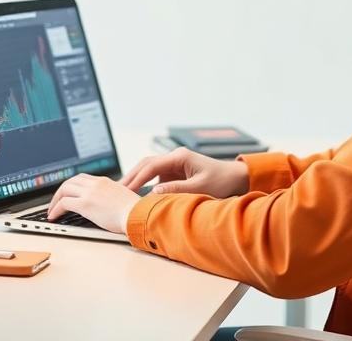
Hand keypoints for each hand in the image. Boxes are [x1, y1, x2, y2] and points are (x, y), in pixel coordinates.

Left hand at [46, 174, 140, 233]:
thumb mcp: (121, 198)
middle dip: (60, 191)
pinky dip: (56, 209)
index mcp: (104, 182)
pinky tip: (54, 216)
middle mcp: (96, 183)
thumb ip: (111, 197)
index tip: (67, 194)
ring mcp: (90, 192)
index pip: (82, 178)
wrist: (137, 214)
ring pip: (64, 189)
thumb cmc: (134, 211)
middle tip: (55, 202)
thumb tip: (108, 205)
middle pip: (70, 181)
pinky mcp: (85, 204)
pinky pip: (63, 203)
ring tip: (52, 210)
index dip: (72, 186)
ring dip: (55, 199)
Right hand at [120, 147, 249, 196]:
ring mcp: (174, 164)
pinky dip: (145, 184)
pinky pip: (156, 177)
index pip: (151, 165)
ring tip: (122, 193)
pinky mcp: (175, 172)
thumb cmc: (221, 181)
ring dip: (136, 180)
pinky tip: (137, 194)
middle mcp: (174, 157)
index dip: (137, 178)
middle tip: (116, 190)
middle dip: (131, 176)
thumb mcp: (199, 187)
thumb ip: (176, 189)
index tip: (125, 189)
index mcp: (180, 157)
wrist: (234, 177)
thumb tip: (153, 193)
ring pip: (149, 169)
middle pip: (146, 164)